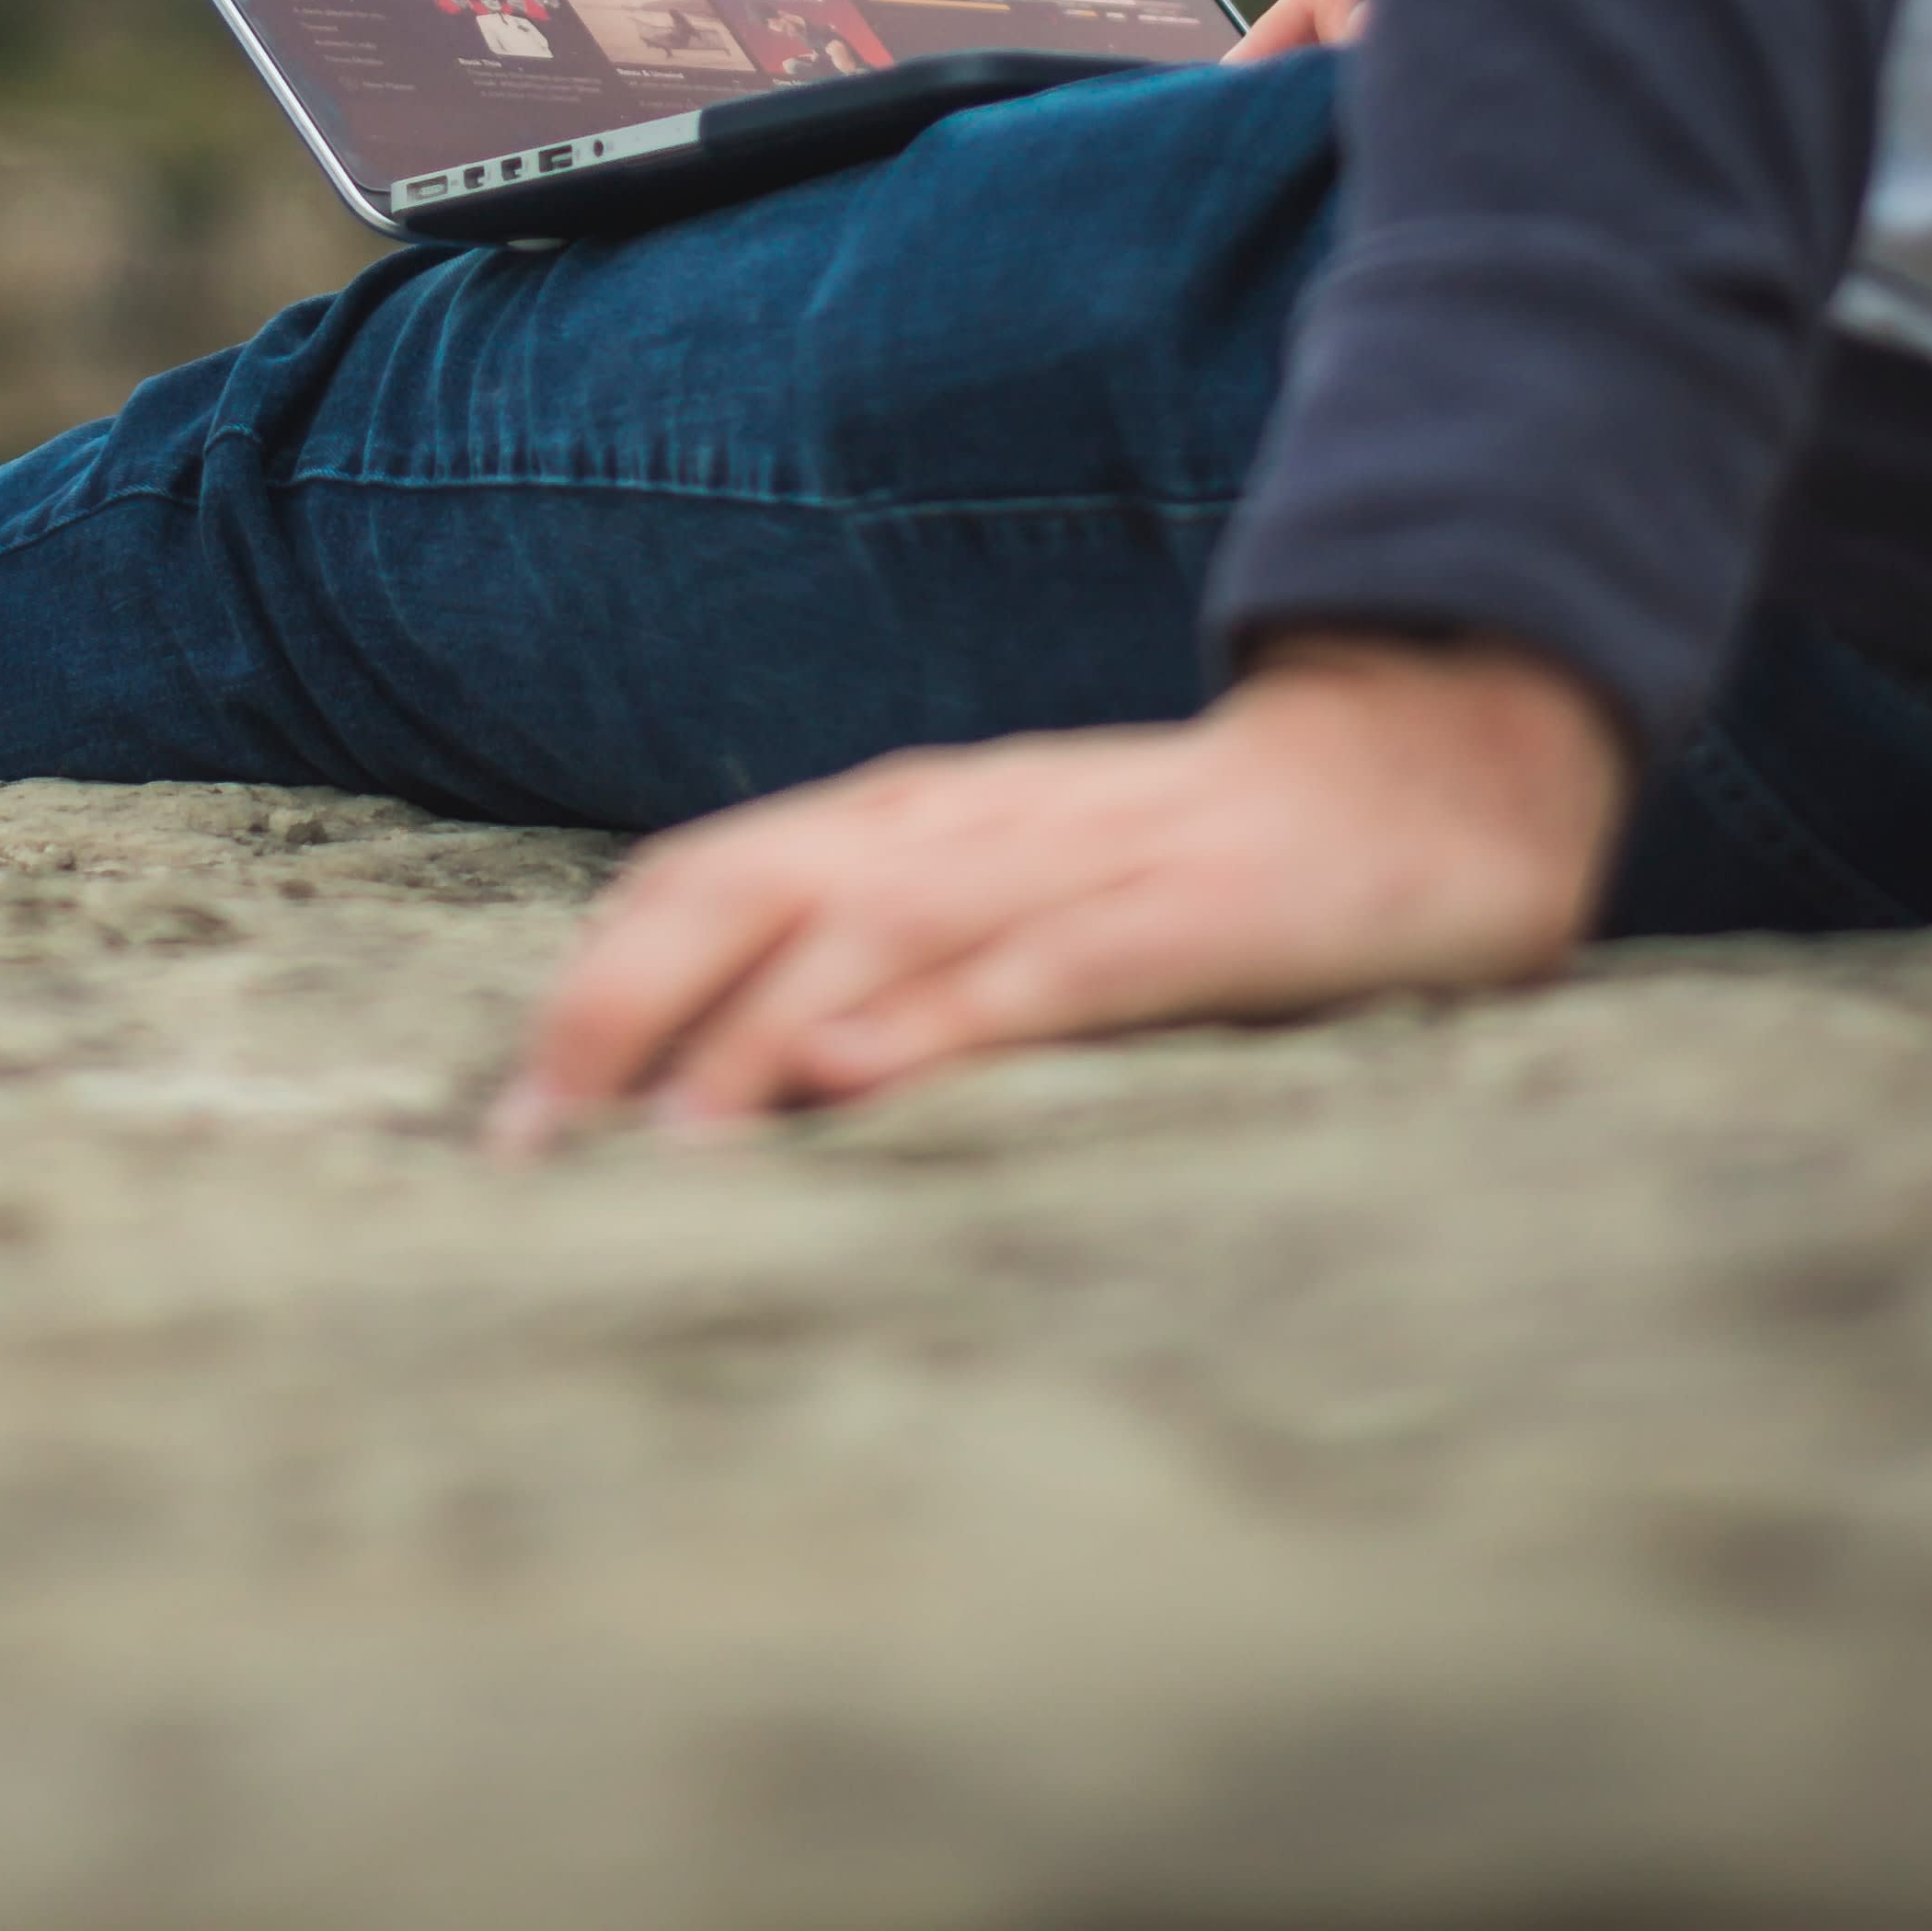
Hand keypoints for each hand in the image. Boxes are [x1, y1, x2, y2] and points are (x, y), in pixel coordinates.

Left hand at [487, 635, 1632, 1145]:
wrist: (1419, 772)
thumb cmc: (1185, 865)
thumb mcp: (1004, 890)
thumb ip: (870, 959)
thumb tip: (710, 1082)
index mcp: (903, 822)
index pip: (700, 881)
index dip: (593, 994)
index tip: (511, 1131)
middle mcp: (959, 828)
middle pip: (747, 896)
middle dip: (624, 1019)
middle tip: (537, 1158)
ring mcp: (1075, 864)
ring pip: (875, 934)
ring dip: (755, 1039)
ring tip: (664, 1147)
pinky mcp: (1191, 917)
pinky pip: (1050, 967)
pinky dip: (946, 1018)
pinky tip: (867, 1076)